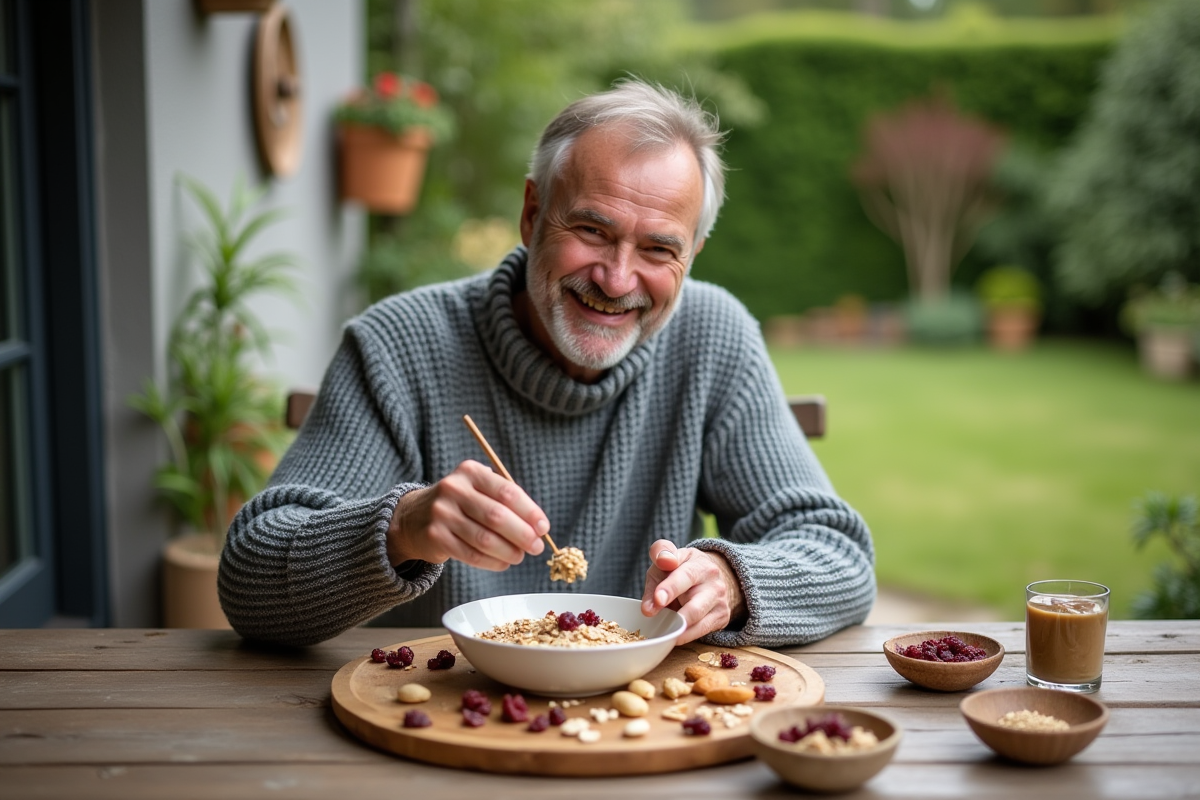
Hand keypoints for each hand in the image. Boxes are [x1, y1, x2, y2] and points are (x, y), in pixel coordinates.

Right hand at [386, 460, 548, 570]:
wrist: (414, 517)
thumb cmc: (460, 504)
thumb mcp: (477, 489)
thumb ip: (505, 501)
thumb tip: (538, 526)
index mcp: (470, 472)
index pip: (507, 492)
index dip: (530, 512)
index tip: (543, 527)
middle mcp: (454, 489)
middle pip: (497, 516)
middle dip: (522, 535)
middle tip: (536, 547)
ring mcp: (442, 513)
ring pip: (485, 539)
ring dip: (509, 551)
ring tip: (520, 556)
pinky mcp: (436, 537)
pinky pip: (471, 554)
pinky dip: (493, 562)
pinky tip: (503, 563)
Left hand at [640, 540, 746, 643]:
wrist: (710, 576)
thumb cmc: (681, 569)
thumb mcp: (667, 561)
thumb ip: (653, 575)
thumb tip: (648, 607)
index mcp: (699, 565)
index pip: (685, 576)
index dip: (670, 588)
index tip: (657, 599)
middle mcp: (714, 583)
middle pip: (695, 606)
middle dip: (677, 616)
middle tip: (660, 624)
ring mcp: (720, 602)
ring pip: (698, 622)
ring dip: (678, 629)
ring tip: (662, 632)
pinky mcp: (721, 617)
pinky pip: (701, 631)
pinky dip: (685, 636)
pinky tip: (673, 636)